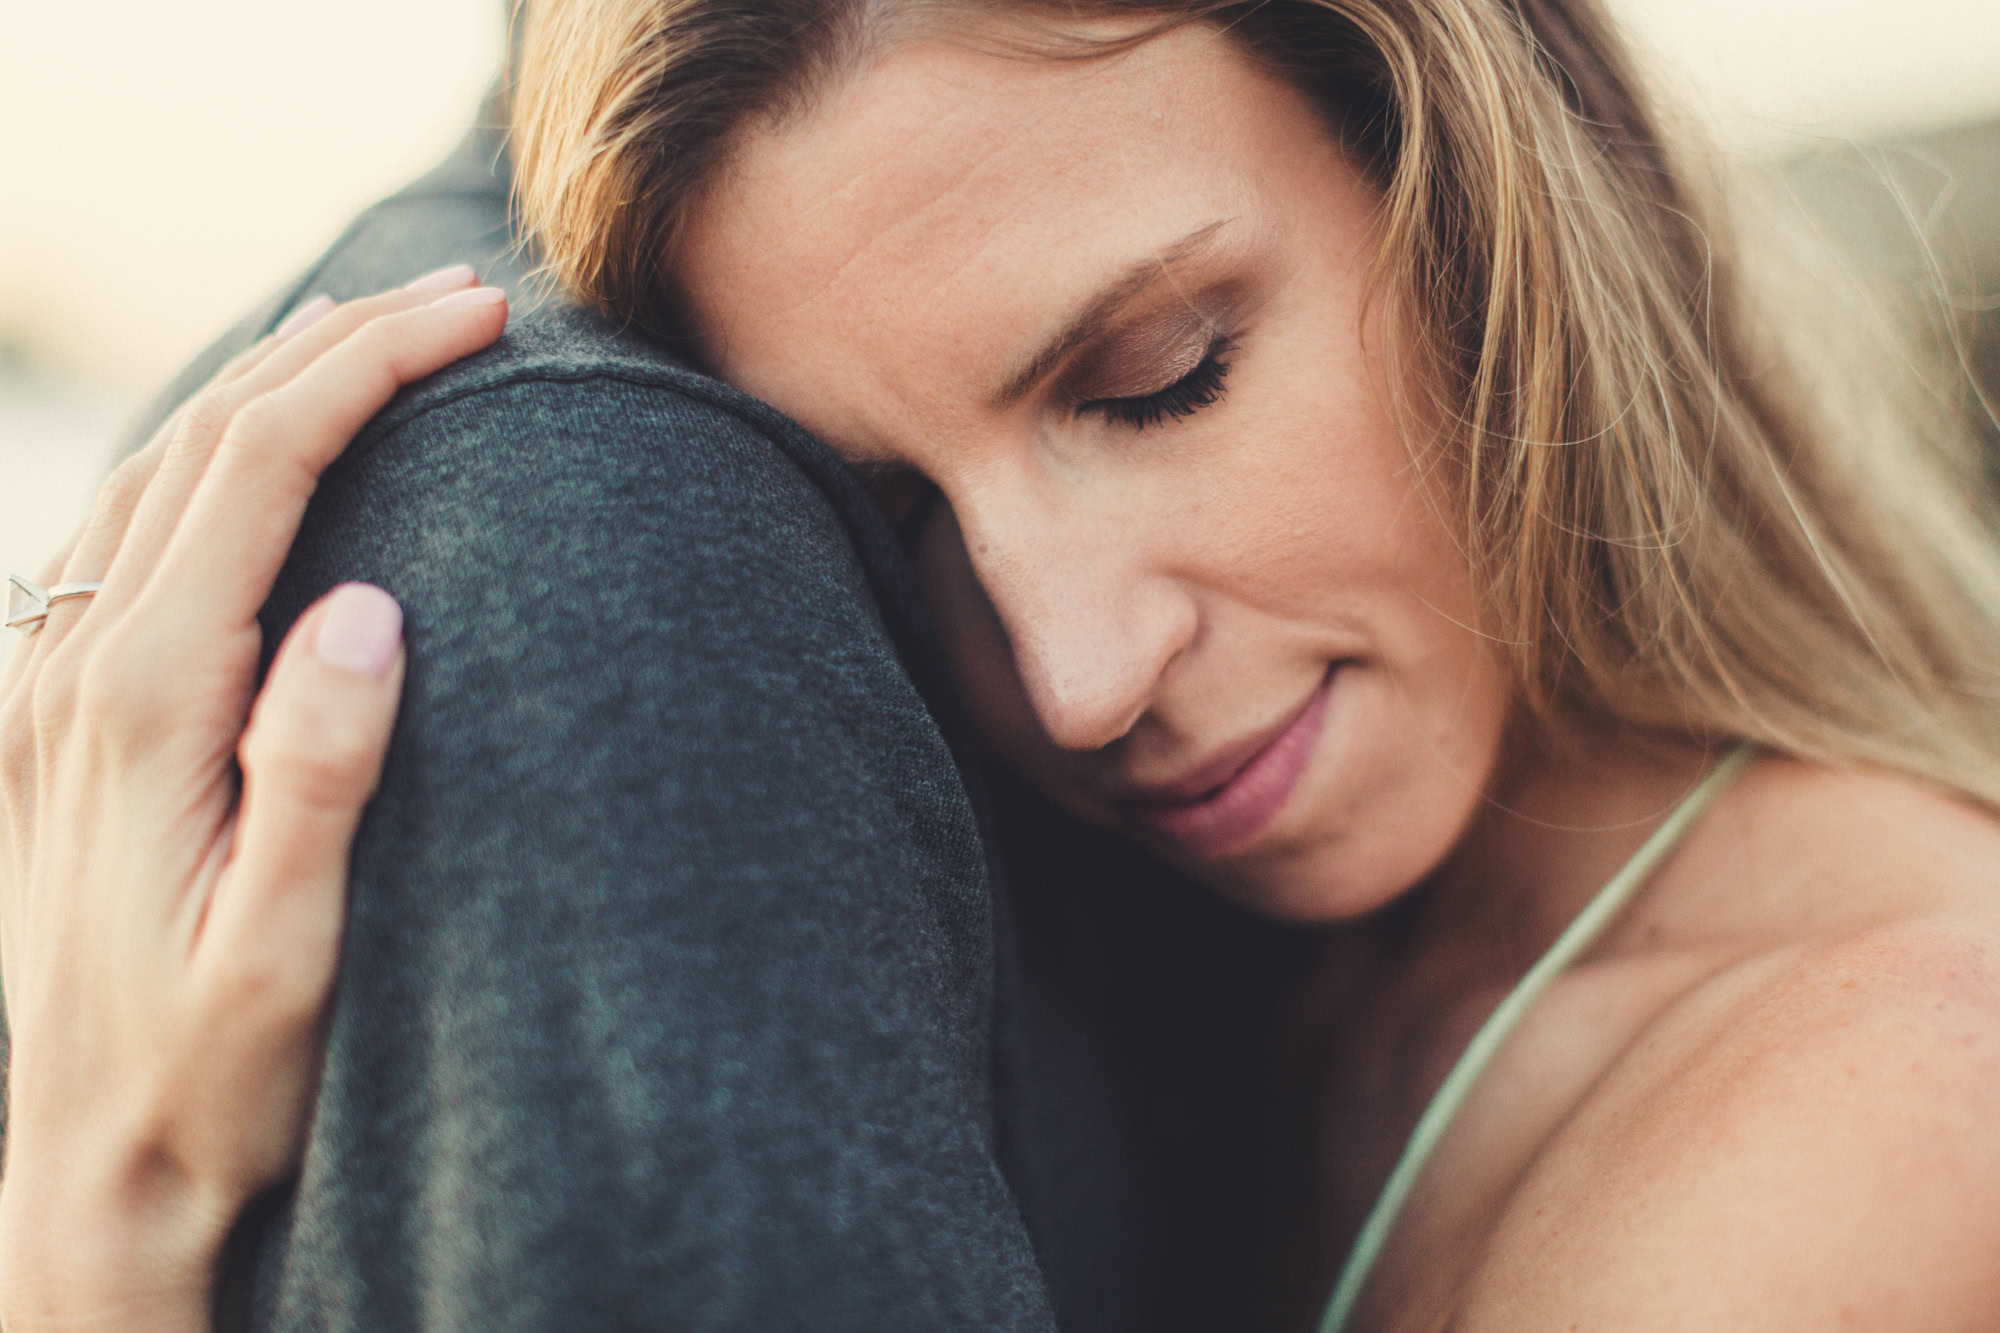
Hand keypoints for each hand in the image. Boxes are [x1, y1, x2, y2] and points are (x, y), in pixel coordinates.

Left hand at [0, 269, 506, 1329]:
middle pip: (206, 436)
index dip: (371, 369)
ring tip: (378, 332)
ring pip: (159, 468)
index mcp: (145, 702)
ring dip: (272, 380)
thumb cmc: (210, 1070)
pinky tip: (262, 451)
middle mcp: (76, 668)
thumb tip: (368, 606)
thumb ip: (318, 773)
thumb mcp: (286, 948)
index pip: (262, 469)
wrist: (82, 1166)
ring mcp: (50, 684)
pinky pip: (127, 531)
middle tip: (461, 291)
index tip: (477, 314)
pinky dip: (211, 451)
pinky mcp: (55, 713)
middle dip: (336, 341)